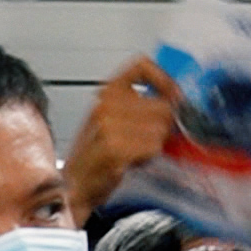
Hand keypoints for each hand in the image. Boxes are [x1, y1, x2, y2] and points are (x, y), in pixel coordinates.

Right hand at [64, 56, 180, 224]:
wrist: (74, 185)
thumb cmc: (95, 155)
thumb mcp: (113, 119)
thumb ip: (140, 105)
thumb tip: (176, 101)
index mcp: (106, 91)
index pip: (141, 65)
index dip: (164, 78)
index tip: (174, 94)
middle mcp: (106, 103)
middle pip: (163, 104)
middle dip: (165, 125)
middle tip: (150, 139)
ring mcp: (109, 124)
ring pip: (161, 128)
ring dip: (156, 144)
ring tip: (136, 151)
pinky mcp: (114, 146)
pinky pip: (153, 146)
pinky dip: (149, 157)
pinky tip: (133, 160)